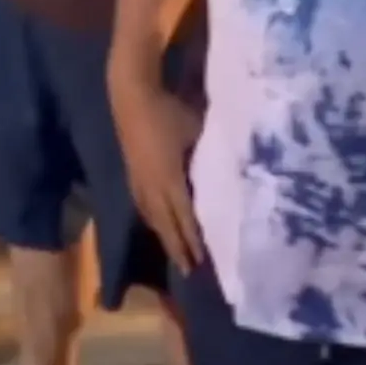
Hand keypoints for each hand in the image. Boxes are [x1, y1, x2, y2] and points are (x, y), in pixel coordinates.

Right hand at [113, 81, 204, 273]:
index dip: (193, 240)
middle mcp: (152, 185)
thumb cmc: (169, 110)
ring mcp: (138, 178)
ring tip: (173, 252)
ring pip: (151, 215)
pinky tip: (153, 220)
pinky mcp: (132, 171)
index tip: (203, 261)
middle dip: (177, 247)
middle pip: (165, 223)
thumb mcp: (199, 132)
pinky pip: (142, 203)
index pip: (184, 217)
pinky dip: (150, 218)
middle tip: (188, 270)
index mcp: (169, 179)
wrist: (130, 94)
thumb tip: (234, 175)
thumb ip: (213, 157)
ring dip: (163, 235)